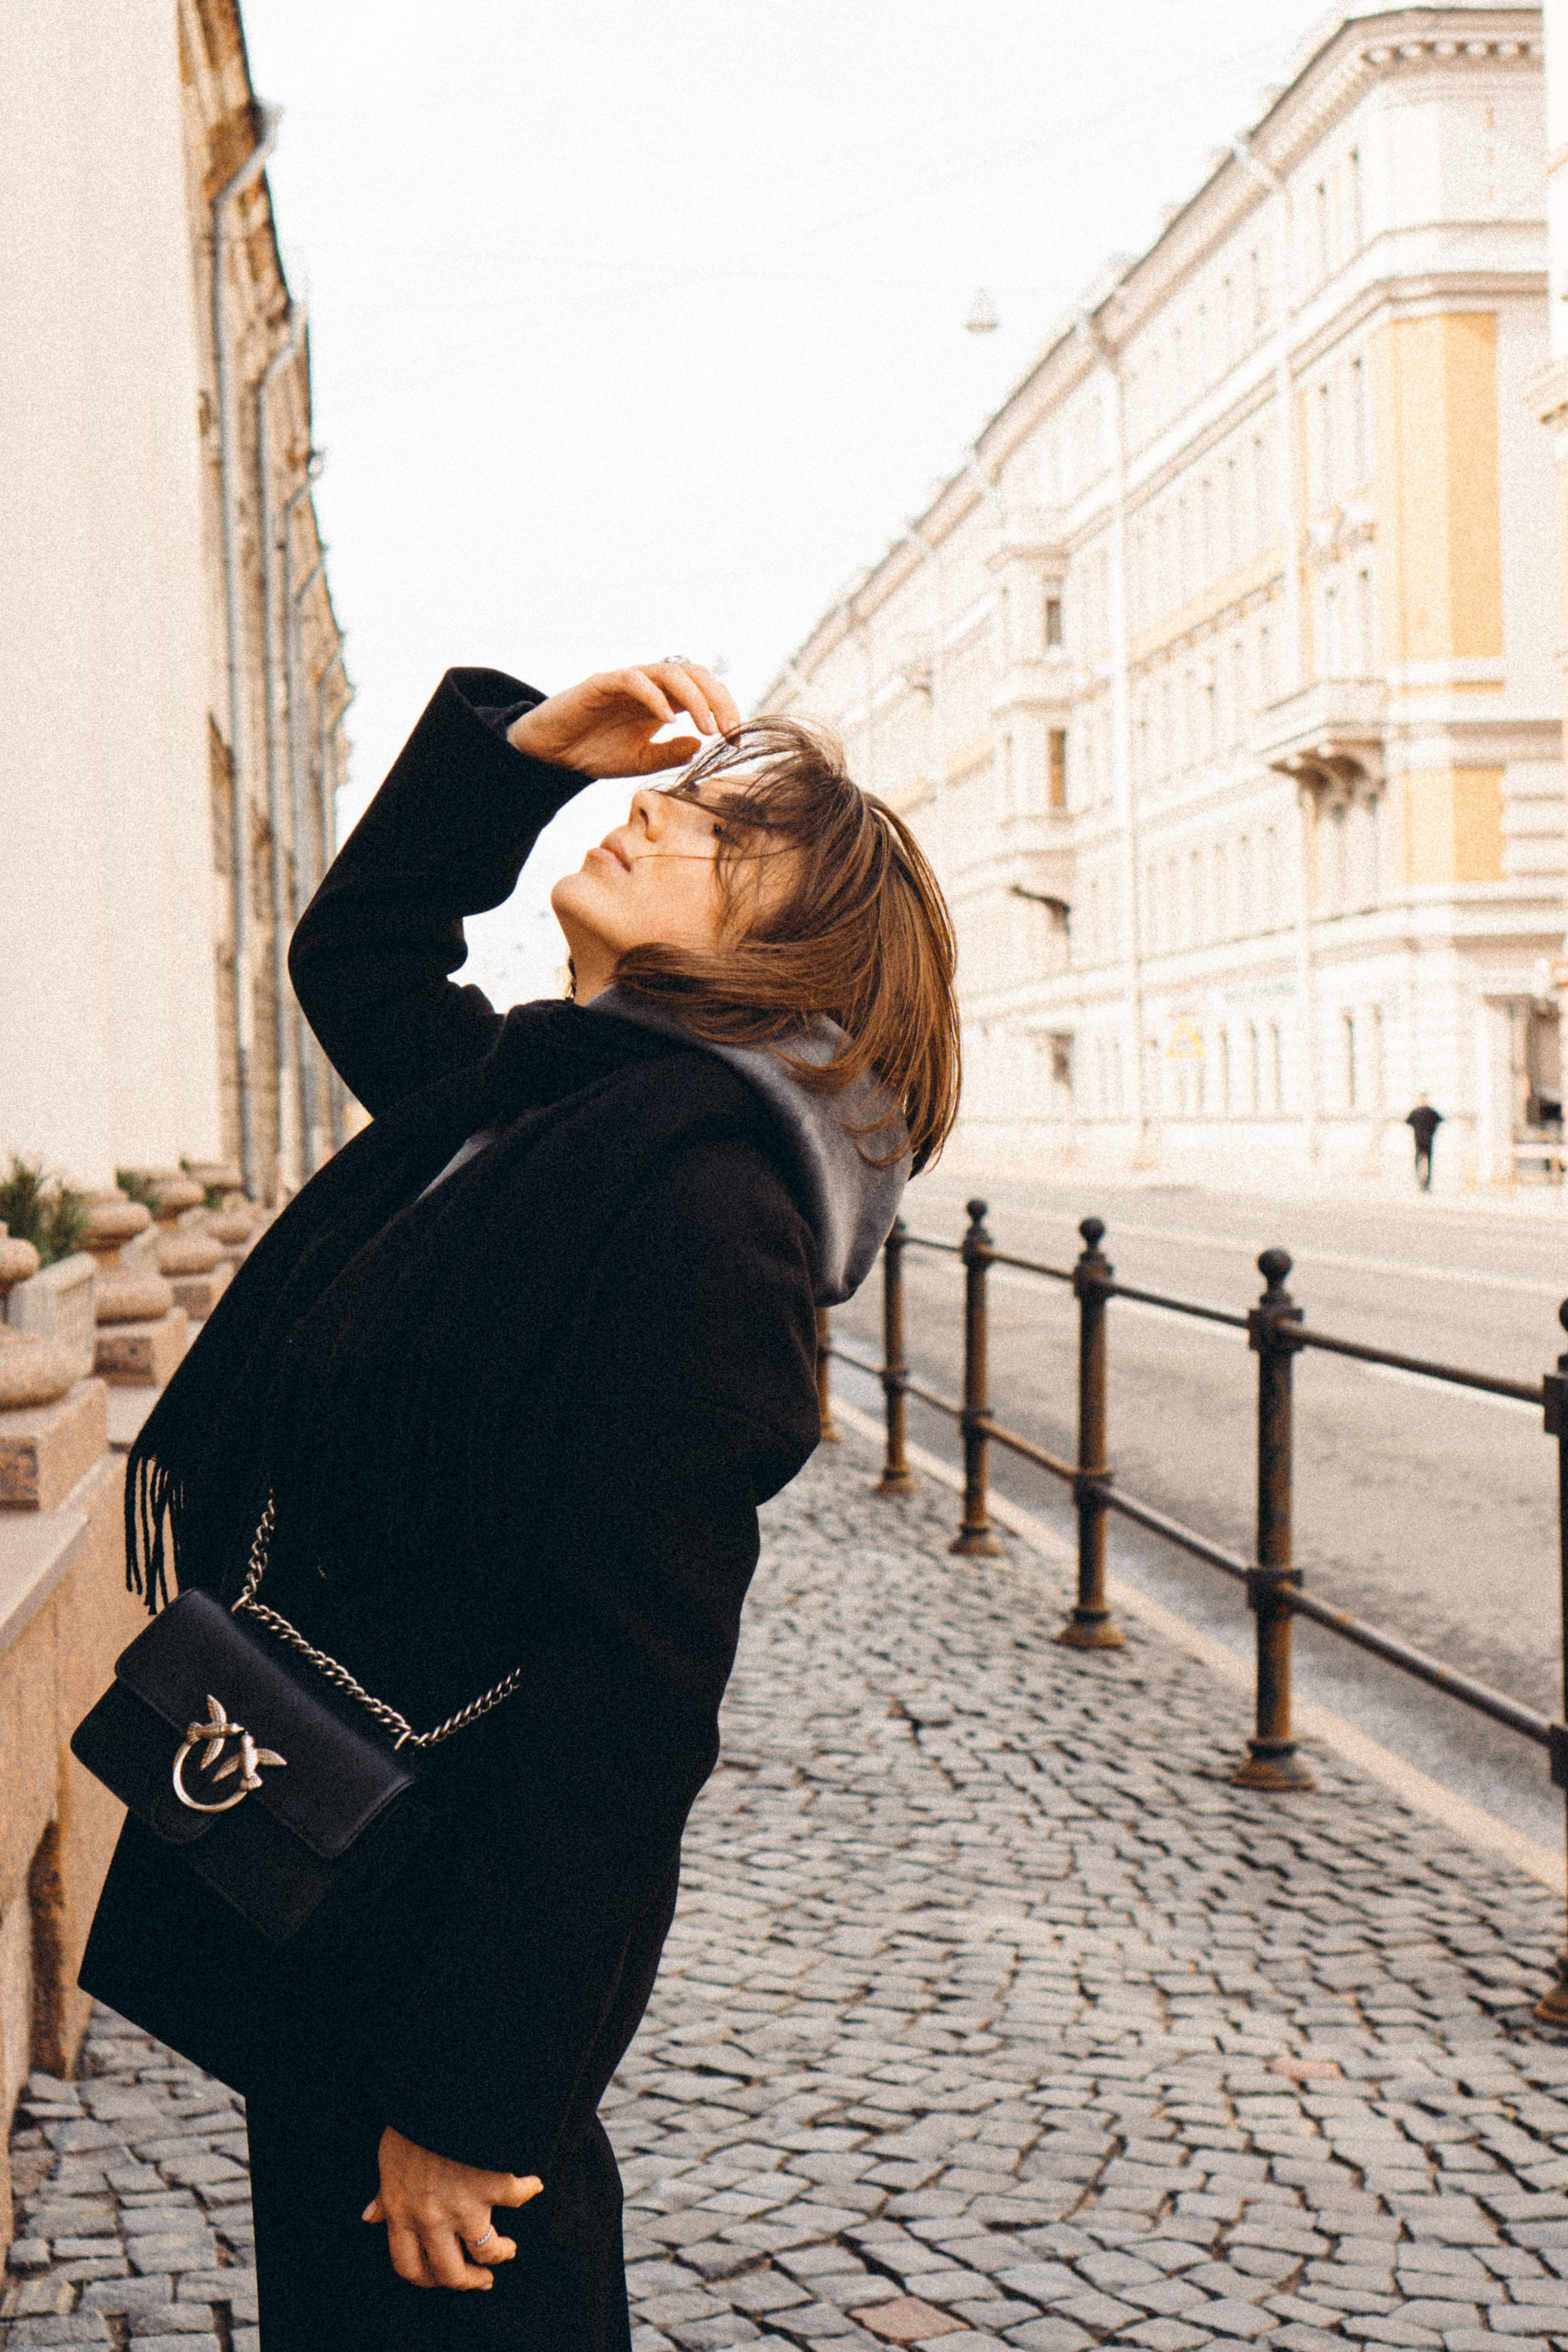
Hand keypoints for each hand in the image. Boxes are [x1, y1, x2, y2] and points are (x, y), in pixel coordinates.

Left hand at [362, 2124, 542, 2290]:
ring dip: (500, 2253)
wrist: (440, 2091)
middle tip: (482, 2279)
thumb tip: (370, 2217)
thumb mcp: (387, 2159)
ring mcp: (464, 2206)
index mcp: (402, 2212)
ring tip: (508, 2249)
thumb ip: (383, 2193)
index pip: (409, 2267)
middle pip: (450, 2273)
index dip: (425, 2279)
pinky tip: (534, 2185)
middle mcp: (432, 2218)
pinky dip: (529, 2188)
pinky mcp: (494, 2184)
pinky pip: (518, 2196)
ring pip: (487, 2251)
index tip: (439, 2278)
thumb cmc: (410, 2122)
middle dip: (469, 2282)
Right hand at [507, 661, 740, 777]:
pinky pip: (633, 680)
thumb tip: (701, 746)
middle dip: (718, 699)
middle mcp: (649, 686)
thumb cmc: (594, 752)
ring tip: (706, 727)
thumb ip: (670, 755)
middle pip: (694, 675)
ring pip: (670, 672)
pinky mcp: (602, 682)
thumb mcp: (639, 762)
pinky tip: (668, 721)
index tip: (735, 739)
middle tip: (727, 731)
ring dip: (694, 698)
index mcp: (663, 701)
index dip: (724, 709)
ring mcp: (627, 681)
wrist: (550, 753)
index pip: (703, 692)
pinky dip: (655, 697)